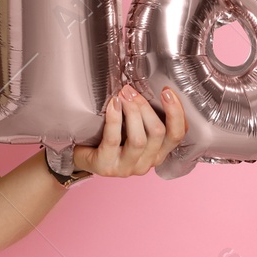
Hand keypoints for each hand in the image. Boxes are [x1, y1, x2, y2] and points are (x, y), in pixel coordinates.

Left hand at [71, 85, 187, 176]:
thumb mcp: (132, 128)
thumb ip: (144, 116)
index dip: (176, 112)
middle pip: (158, 133)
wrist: (79, 155)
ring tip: (123, 95)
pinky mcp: (106, 166)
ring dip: (132, 112)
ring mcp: (127, 168)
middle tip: (131, 90)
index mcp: (158, 153)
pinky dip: (114, 119)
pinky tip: (113, 104)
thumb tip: (145, 89)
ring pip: (139, 139)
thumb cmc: (108, 138)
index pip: (177, 135)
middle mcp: (147, 163)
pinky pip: (114, 140)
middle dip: (146, 107)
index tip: (167, 91)